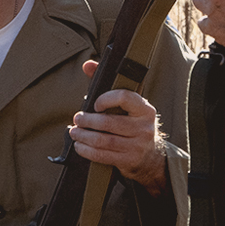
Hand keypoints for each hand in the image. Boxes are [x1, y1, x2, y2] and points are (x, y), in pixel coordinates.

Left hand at [71, 60, 167, 192]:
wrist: (150, 156)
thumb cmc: (132, 124)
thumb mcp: (126, 106)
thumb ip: (107, 83)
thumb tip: (87, 64)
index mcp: (144, 109)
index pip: (125, 98)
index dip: (106, 99)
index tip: (95, 104)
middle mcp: (144, 127)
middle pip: (109, 122)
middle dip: (88, 121)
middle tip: (77, 118)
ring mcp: (137, 145)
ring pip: (104, 140)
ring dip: (84, 136)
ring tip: (74, 132)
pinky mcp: (129, 161)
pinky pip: (103, 155)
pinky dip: (87, 151)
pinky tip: (79, 145)